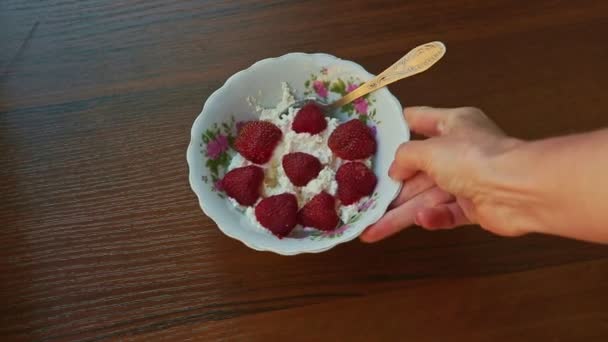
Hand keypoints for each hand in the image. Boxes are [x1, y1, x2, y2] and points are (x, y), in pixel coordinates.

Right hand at [361, 106, 522, 242]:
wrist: (518, 190)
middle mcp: (458, 151)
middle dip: (392, 187)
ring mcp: (466, 181)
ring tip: (372, 228)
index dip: (394, 127)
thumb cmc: (474, 157)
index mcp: (452, 124)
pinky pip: (445, 213)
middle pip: (416, 170)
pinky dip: (433, 217)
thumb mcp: (429, 149)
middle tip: (365, 199)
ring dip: (400, 214)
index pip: (417, 120)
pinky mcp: (473, 208)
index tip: (370, 136)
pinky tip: (421, 220)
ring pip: (425, 197)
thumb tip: (395, 170)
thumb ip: (405, 156)